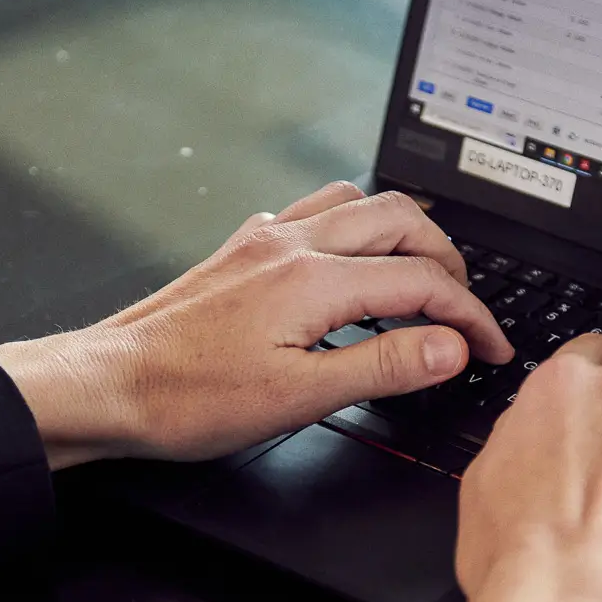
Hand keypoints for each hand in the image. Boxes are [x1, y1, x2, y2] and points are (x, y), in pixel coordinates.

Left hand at [0, 183, 513, 468]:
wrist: (109, 386)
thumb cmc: (185, 398)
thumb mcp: (300, 398)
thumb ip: (383, 365)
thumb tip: (448, 346)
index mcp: (313, 280)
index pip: (424, 282)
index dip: (472, 317)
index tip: (492, 348)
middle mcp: (292, 245)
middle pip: (403, 221)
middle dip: (451, 263)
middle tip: (468, 311)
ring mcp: (265, 240)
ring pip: (359, 204)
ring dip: (405, 235)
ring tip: (423, 280)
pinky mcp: (243, 249)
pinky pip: (316, 213)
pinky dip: (355, 232)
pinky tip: (351, 267)